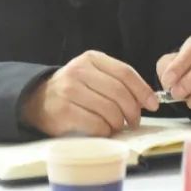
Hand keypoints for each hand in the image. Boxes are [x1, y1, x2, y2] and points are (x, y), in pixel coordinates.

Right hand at [22, 50, 158, 136]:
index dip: (143, 90)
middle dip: (133, 111)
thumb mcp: (93, 75)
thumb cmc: (73, 90)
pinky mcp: (64, 112)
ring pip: (110, 110)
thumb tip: (148, 100)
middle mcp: (79, 71)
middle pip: (120, 93)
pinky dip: (105, 131)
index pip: (125, 73)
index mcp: (91, 59)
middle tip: (133, 121)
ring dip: (118, 123)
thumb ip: (117, 81)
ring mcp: (69, 91)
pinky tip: (102, 130)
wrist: (36, 100)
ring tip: (116, 126)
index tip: (153, 105)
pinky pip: (97, 125)